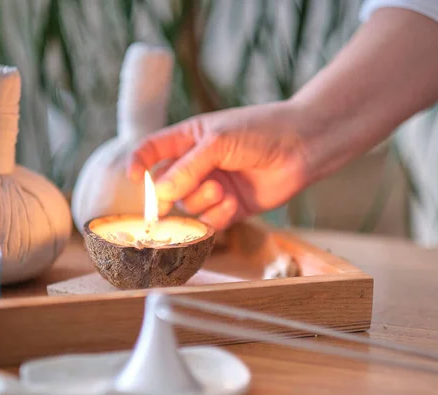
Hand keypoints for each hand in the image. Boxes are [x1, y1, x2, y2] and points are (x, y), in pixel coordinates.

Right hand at [127, 101, 309, 229]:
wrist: (302, 147)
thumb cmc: (260, 131)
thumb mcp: (217, 142)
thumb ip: (186, 168)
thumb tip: (158, 193)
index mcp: (189, 139)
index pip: (152, 150)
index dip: (139, 163)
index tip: (134, 177)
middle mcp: (197, 164)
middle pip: (165, 185)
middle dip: (168, 193)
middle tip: (170, 199)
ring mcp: (213, 187)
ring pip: (188, 205)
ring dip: (200, 201)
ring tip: (221, 189)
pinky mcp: (230, 208)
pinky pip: (210, 220)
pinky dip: (217, 216)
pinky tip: (232, 203)